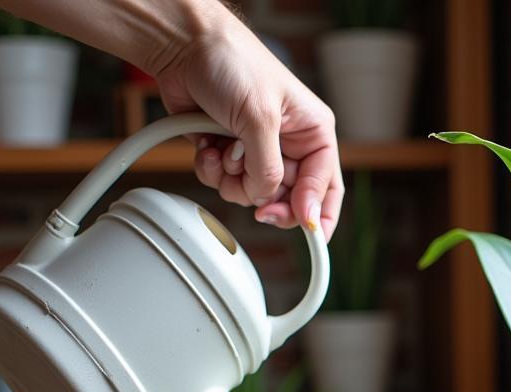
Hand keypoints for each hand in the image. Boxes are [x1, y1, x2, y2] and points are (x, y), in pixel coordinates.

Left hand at [155, 13, 342, 237]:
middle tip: (251, 192)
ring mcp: (258, 152)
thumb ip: (270, 170)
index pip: (328, 188)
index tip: (304, 228)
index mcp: (313, 134)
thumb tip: (270, 202)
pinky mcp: (229, 154)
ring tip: (224, 149)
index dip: (316, 213)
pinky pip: (225, 184)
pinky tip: (207, 146)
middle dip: (264, 197)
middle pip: (289, 201)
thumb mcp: (260, 119)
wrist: (183, 45)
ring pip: (253, 196)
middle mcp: (289, 146)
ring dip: (233, 181)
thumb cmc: (231, 62)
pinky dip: (212, 171)